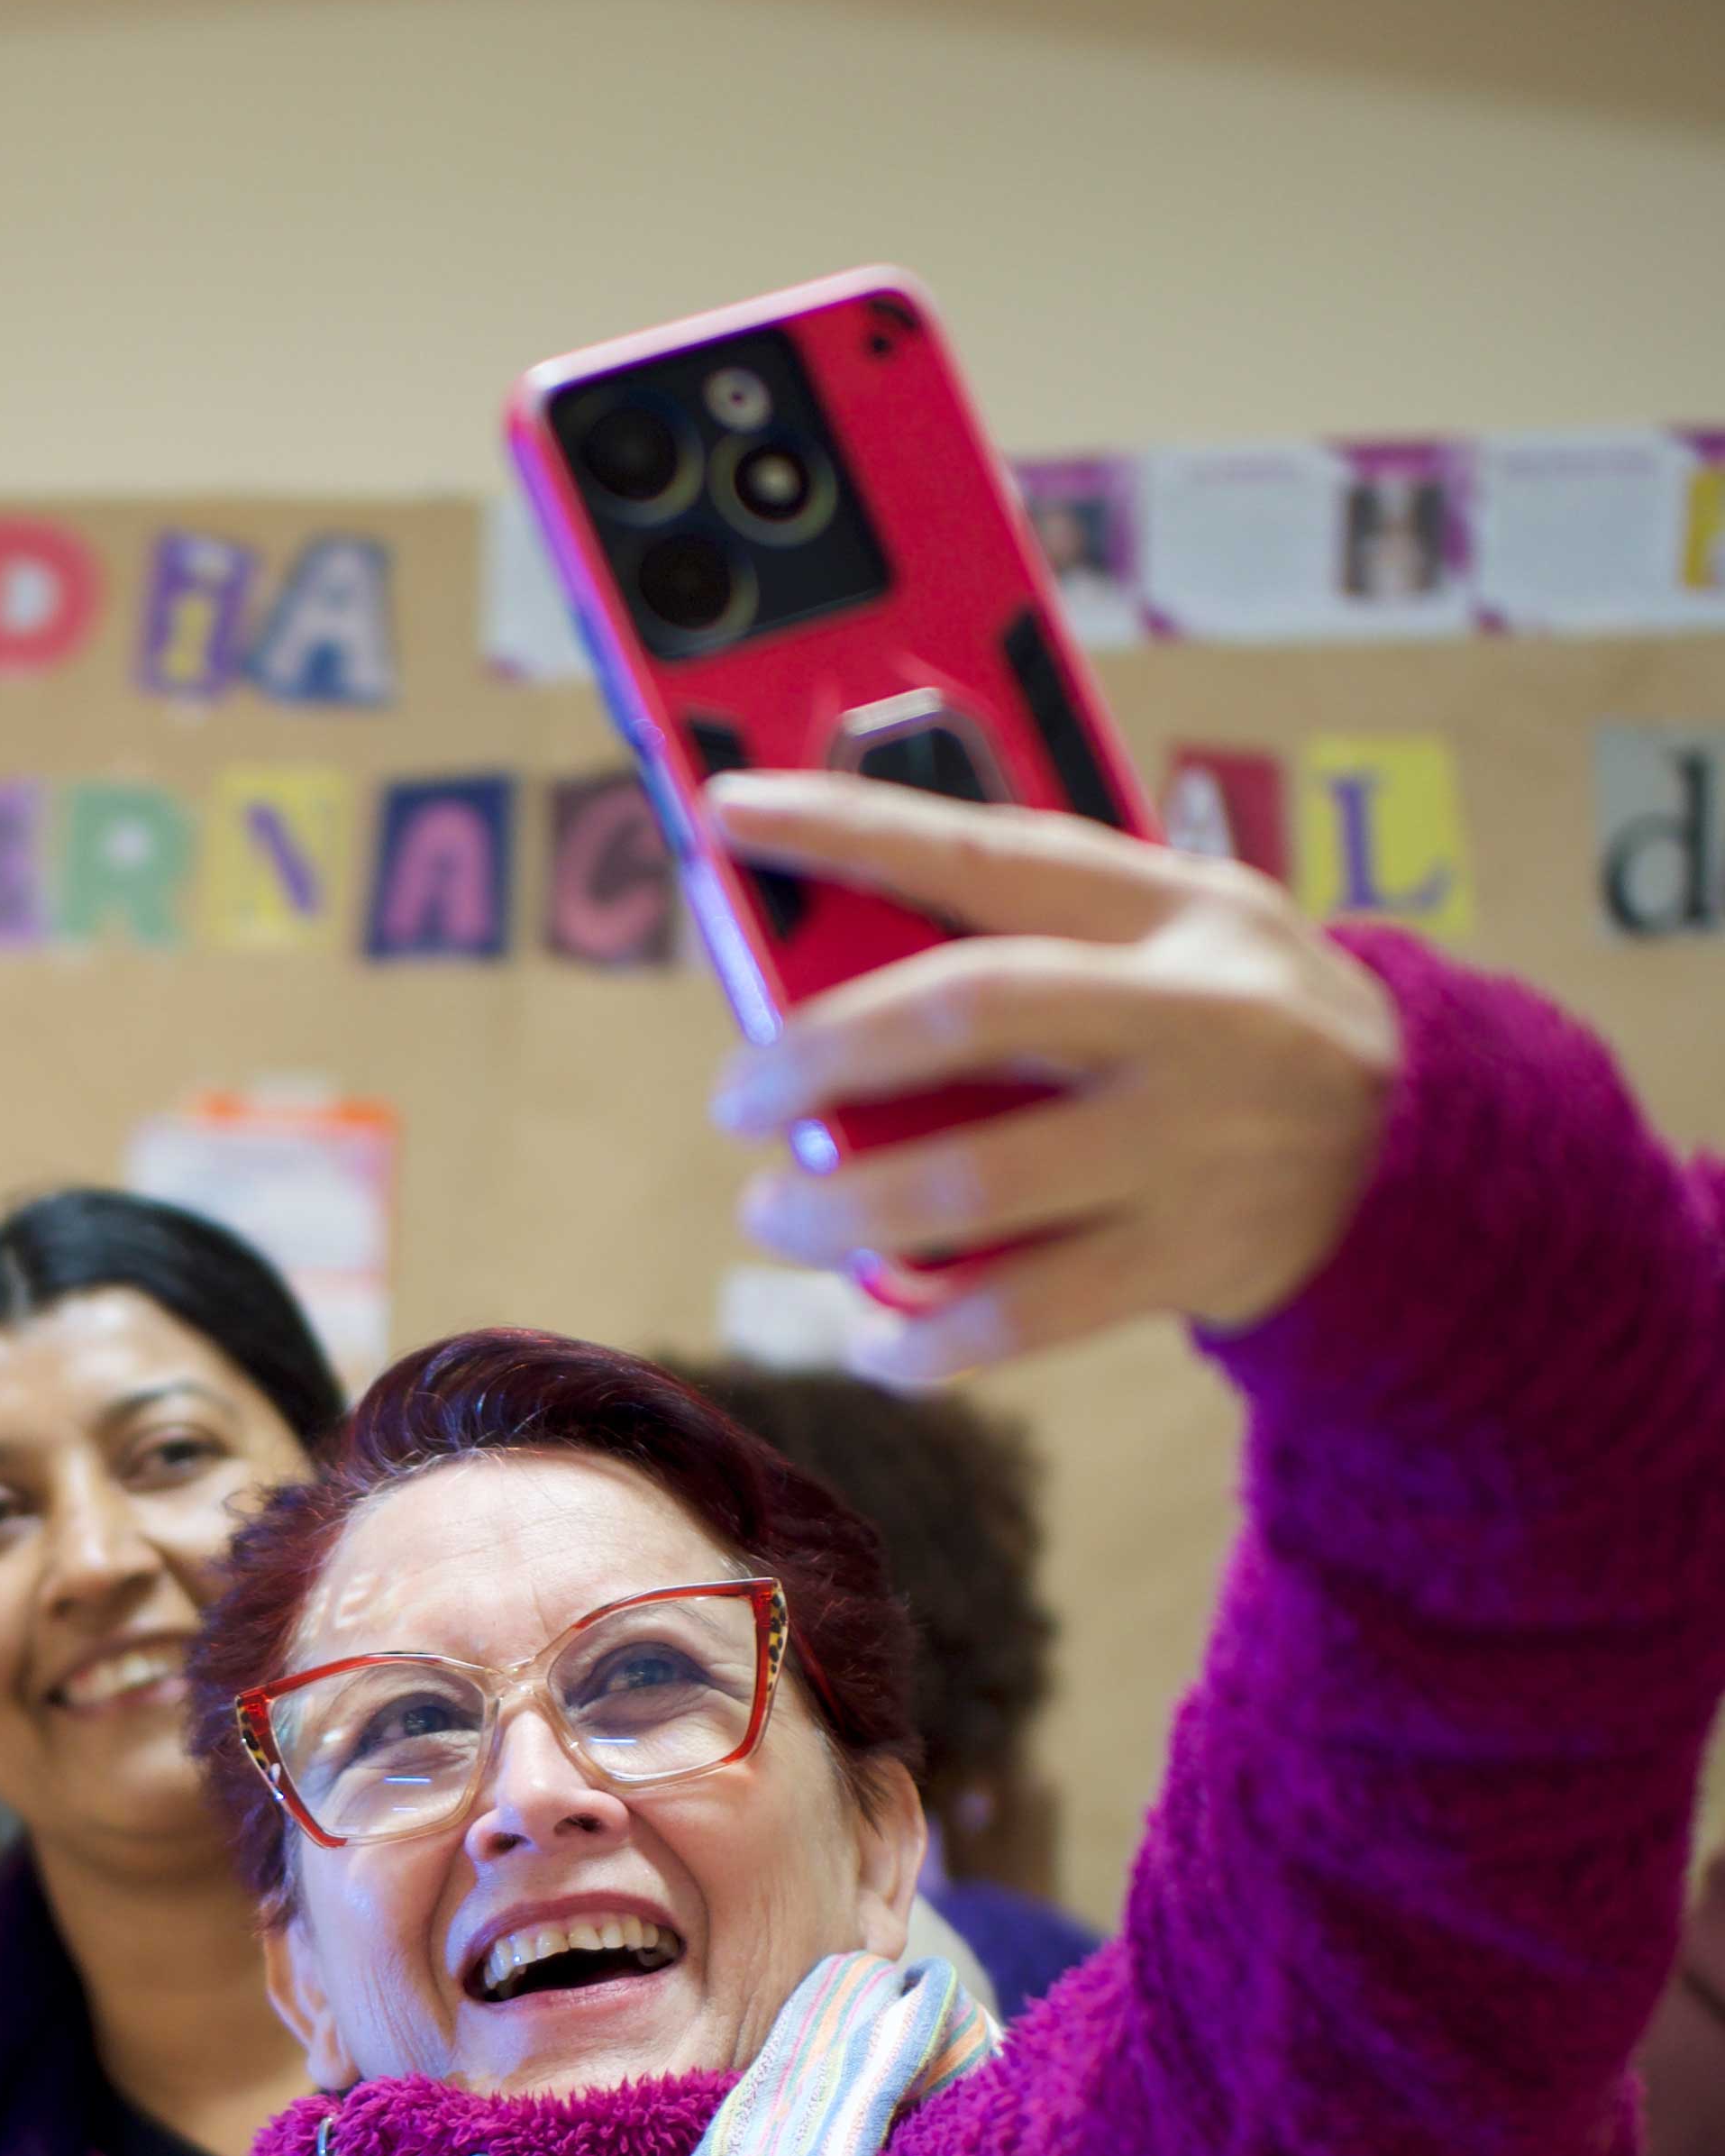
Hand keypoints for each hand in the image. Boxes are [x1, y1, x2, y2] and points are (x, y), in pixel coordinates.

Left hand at [703, 772, 1402, 1379]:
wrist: (1424, 1150)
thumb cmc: (1241, 1022)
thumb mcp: (1184, 929)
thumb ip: (1043, 929)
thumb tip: (833, 962)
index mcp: (1172, 910)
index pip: (988, 853)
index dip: (851, 828)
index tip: (732, 816)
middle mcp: (1186, 1018)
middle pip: (972, 1016)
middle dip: (824, 1053)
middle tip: (738, 1095)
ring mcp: (1191, 1147)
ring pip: (984, 1184)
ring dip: (849, 1211)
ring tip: (776, 1217)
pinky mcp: (1191, 1259)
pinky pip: (1030, 1314)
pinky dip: (931, 1335)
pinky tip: (876, 1339)